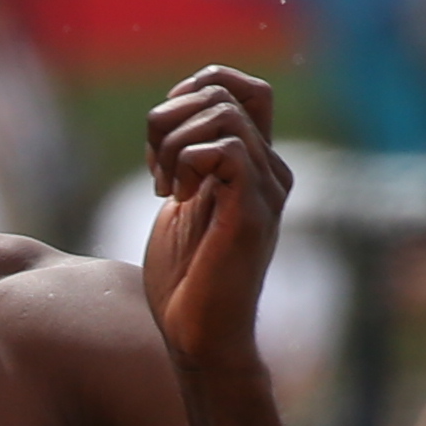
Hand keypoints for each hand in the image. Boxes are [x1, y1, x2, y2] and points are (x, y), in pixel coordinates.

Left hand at [133, 65, 292, 392]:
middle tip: (155, 171)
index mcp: (255, 165)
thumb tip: (170, 113)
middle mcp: (270, 171)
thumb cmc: (184, 279)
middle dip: (167, 120)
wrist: (197, 338)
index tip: (163, 135)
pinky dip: (187, 162)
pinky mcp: (253, 213)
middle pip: (222, 93)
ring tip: (165, 187)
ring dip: (173, 143)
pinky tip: (176, 199)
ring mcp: (266, 191)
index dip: (194, 88)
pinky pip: (226, 149)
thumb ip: (187, 159)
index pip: (240, 86)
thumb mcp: (181, 202)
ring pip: (222, 114)